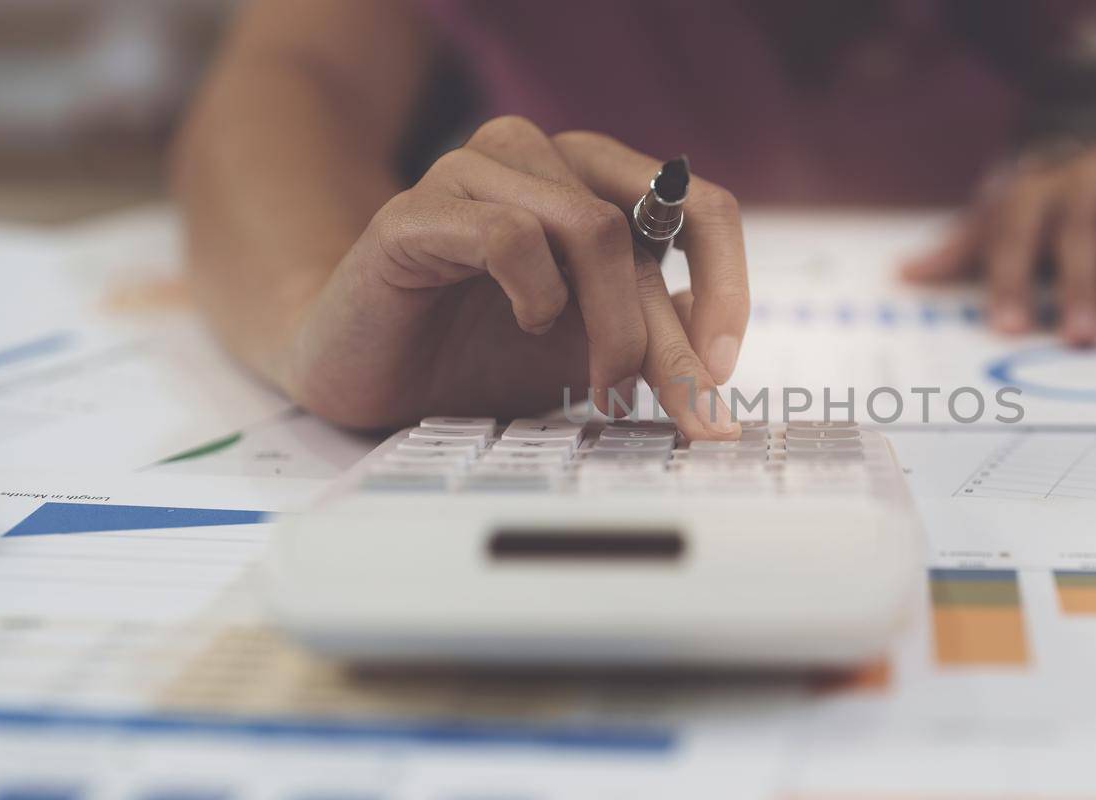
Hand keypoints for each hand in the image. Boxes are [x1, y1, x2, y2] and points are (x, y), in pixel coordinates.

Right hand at [281, 117, 748, 438]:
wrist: (367, 371)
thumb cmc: (477, 352)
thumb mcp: (591, 352)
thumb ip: (656, 343)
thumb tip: (725, 379)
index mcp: (593, 181)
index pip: (698, 207)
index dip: (727, 286)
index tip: (726, 367)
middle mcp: (541, 159)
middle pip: (645, 228)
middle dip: (674, 337)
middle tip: (689, 409)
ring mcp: (476, 174)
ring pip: (591, 226)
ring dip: (613, 323)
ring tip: (601, 385)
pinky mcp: (416, 212)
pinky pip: (508, 236)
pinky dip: (537, 294)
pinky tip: (529, 325)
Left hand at [902, 127, 1095, 344]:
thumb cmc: (1081, 204)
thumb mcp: (1024, 217)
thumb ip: (969, 249)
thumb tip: (904, 274)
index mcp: (1041, 191)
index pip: (1016, 231)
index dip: (1010, 277)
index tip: (1006, 328)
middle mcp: (1090, 179)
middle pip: (1078, 233)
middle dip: (1077, 286)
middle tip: (1078, 340)